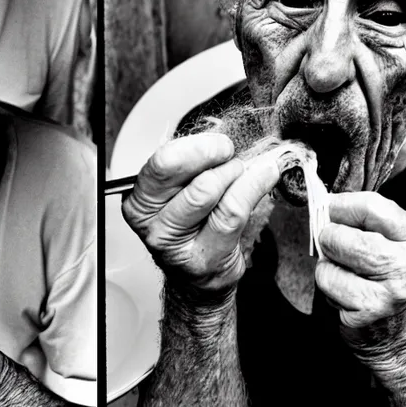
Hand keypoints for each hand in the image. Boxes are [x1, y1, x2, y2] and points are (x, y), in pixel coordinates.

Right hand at [122, 130, 290, 300]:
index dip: (198, 149)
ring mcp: (178, 248)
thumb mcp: (181, 186)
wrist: (198, 274)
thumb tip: (221, 131)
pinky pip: (233, 213)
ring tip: (242, 171)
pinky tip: (265, 176)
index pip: (164, 164)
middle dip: (218, 159)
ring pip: (213, 195)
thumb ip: (192, 161)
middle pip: (194, 183)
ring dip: (236, 174)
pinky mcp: (206, 260)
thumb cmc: (191, 221)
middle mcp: (153, 226)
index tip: (220, 144)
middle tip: (230, 154)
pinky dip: (255, 186)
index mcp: (140, 200)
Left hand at [316, 193, 405, 350]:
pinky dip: (328, 288)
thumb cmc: (389, 277)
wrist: (401, 334)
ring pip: (332, 269)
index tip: (329, 206)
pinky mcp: (366, 317)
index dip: (343, 205)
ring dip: (325, 266)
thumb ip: (365, 221)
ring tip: (339, 269)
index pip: (373, 208)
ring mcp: (388, 296)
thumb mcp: (391, 242)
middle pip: (351, 242)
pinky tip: (344, 292)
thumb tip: (325, 206)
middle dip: (329, 237)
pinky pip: (330, 292)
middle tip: (328, 239)